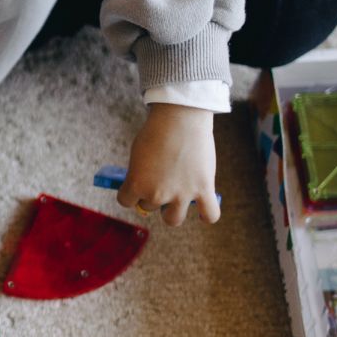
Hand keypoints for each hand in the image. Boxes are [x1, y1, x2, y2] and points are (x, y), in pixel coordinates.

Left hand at [117, 103, 221, 226]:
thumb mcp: (137, 153)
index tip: (136, 185)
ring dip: (173, 211)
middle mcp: (157, 194)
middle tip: (161, 181)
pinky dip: (208, 216)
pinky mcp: (204, 189)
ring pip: (173, 219)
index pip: (126, 201)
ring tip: (177, 198)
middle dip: (153, 196)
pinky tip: (203, 209)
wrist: (180, 117)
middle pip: (149, 207)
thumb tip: (143, 190)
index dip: (130, 193)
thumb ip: (139, 174)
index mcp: (136, 184)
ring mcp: (182, 194)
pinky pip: (210, 215)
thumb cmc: (157, 131)